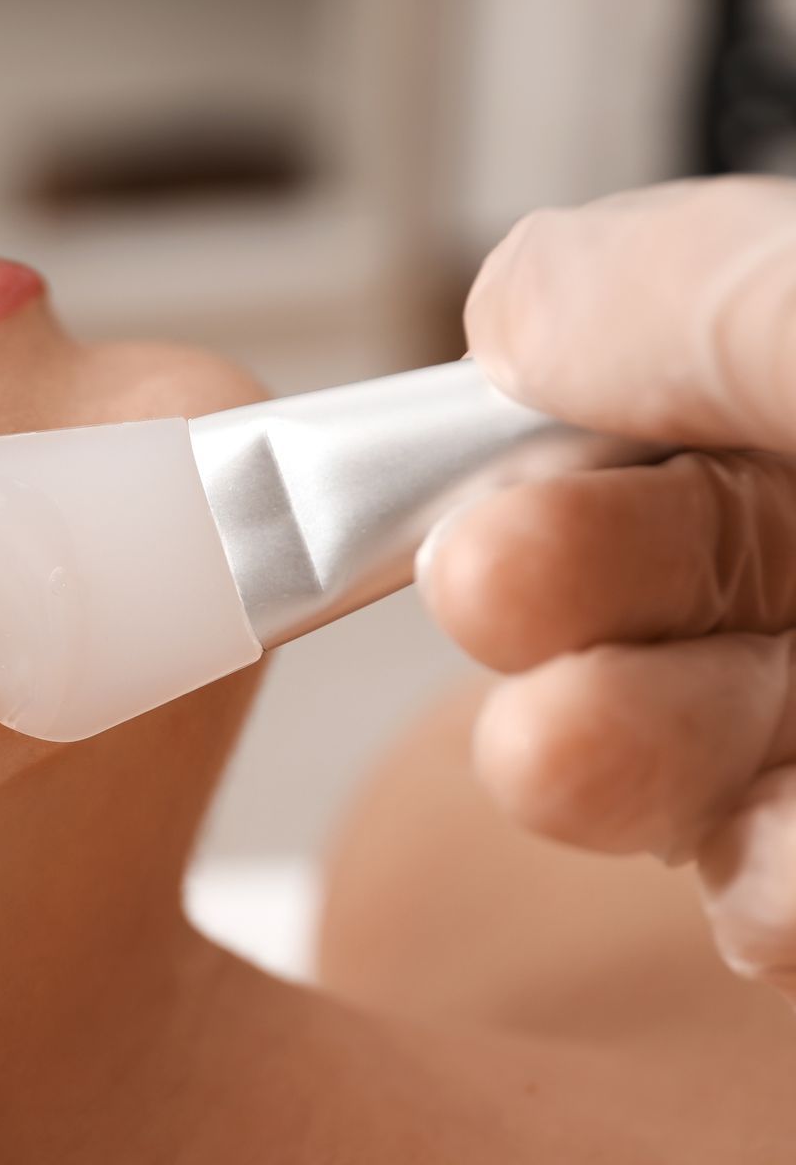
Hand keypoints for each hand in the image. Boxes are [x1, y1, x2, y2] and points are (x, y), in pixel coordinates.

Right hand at [420, 176, 795, 998]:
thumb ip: (691, 293)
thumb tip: (510, 313)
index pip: (655, 387)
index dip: (523, 428)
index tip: (429, 474)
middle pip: (663, 565)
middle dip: (549, 585)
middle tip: (485, 585)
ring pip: (707, 726)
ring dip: (612, 752)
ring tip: (560, 758)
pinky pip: (795, 871)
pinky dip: (764, 891)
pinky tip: (759, 895)